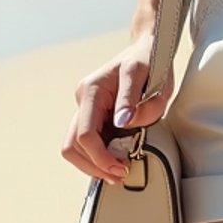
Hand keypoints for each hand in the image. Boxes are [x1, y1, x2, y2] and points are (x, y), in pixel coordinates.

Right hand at [60, 27, 173, 185]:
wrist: (147, 47)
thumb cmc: (149, 59)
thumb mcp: (147, 74)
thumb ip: (134, 99)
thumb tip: (122, 123)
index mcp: (92, 89)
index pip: (85, 134)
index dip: (100, 157)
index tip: (121, 167)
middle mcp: (84, 99)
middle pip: (72, 145)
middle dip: (93, 166)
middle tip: (119, 175)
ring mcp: (87, 108)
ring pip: (75, 147)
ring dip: (94, 164)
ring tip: (118, 171)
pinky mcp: (95, 115)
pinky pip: (89, 142)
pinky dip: (99, 155)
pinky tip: (116, 160)